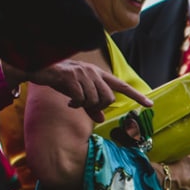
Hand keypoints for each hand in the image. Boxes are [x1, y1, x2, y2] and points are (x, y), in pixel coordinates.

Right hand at [25, 60, 151, 121]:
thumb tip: (102, 119)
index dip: (136, 95)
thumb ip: (91, 106)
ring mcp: (83, 74)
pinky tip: (69, 102)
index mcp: (98, 74)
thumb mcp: (78, 93)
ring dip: (85, 106)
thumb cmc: (61, 81)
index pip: (121, 86)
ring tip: (74, 102)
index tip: (150, 104)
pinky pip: (81, 99)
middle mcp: (93, 72)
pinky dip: (76, 104)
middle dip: (98, 107)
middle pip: (108, 98)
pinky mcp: (71, 77)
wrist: (39, 70)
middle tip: (86, 107)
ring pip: (94, 100)